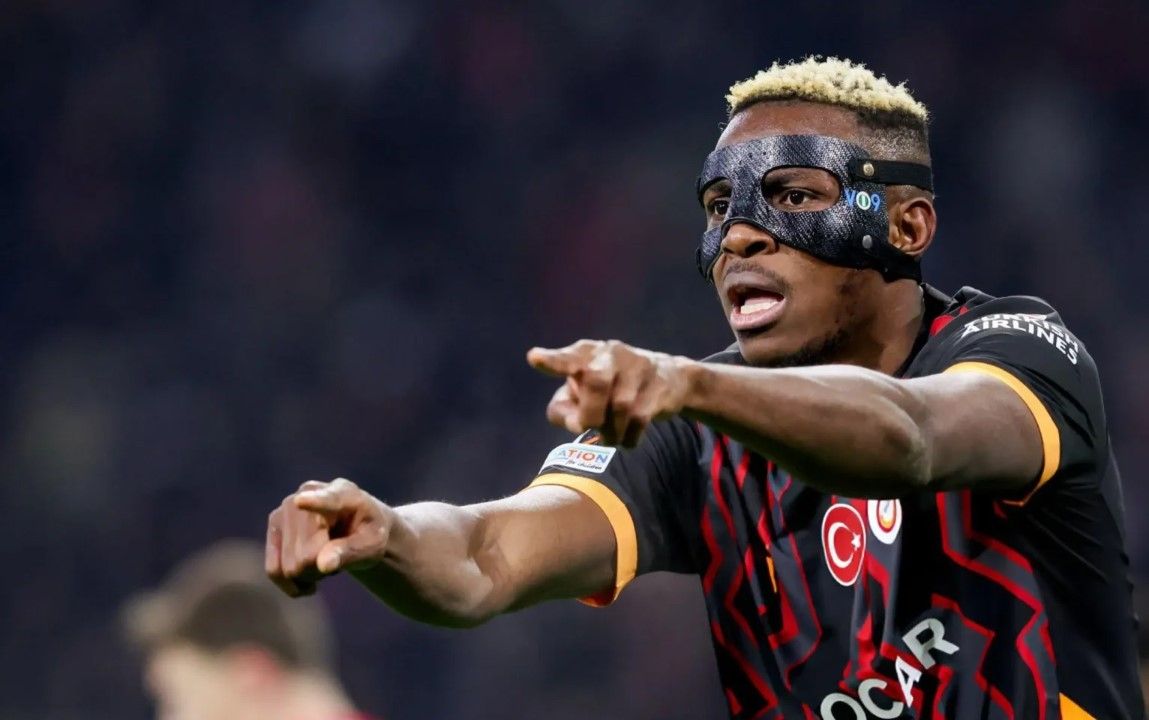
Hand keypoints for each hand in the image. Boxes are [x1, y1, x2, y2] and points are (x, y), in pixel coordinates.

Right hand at [266, 478, 394, 596]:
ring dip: (308, 575)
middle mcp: (308, 493)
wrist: (354, 525)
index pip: (327, 500)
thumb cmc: (368, 533)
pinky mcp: (274, 525)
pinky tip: (308, 578)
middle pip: (304, 556)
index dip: (313, 502)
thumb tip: (323, 564)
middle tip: (337, 558)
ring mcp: (286, 508)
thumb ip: (351, 552)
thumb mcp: (372, 544)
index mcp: (343, 493)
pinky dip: (291, 583)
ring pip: (288, 567)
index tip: (301, 502)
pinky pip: (273, 570)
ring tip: (324, 559)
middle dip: (321, 569)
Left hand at [527, 340, 695, 446]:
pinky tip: (627, 439)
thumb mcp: (581, 393)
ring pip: (620, 406)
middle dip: (591, 413)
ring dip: (612, 431)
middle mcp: (611, 353)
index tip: (533, 358)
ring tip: (611, 436)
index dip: (552, 361)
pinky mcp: (659, 383)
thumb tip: (574, 423)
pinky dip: (629, 437)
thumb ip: (563, 408)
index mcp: (586, 353)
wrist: (669, 378)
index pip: (567, 358)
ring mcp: (638, 365)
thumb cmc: (611, 386)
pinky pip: (639, 418)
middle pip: (596, 381)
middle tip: (590, 428)